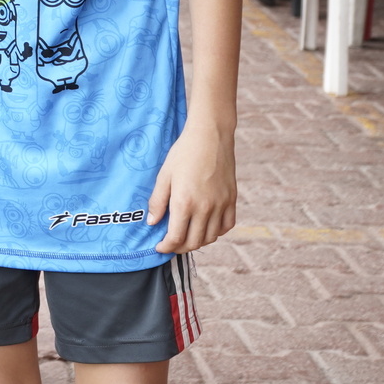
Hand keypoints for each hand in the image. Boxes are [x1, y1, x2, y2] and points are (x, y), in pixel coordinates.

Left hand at [147, 121, 236, 252]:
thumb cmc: (183, 153)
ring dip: (198, 242)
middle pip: (194, 242)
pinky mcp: (232, 200)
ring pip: (211, 237)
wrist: (210, 136)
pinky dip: (216, 232)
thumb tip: (152, 223)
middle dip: (180, 247)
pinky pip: (227, 226)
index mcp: (184, 203)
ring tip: (187, 236)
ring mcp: (221, 205)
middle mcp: (205, 208)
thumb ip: (157, 201)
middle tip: (171, 244)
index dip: (166, 247)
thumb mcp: (164, 175)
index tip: (160, 247)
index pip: (175, 238)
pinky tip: (207, 227)